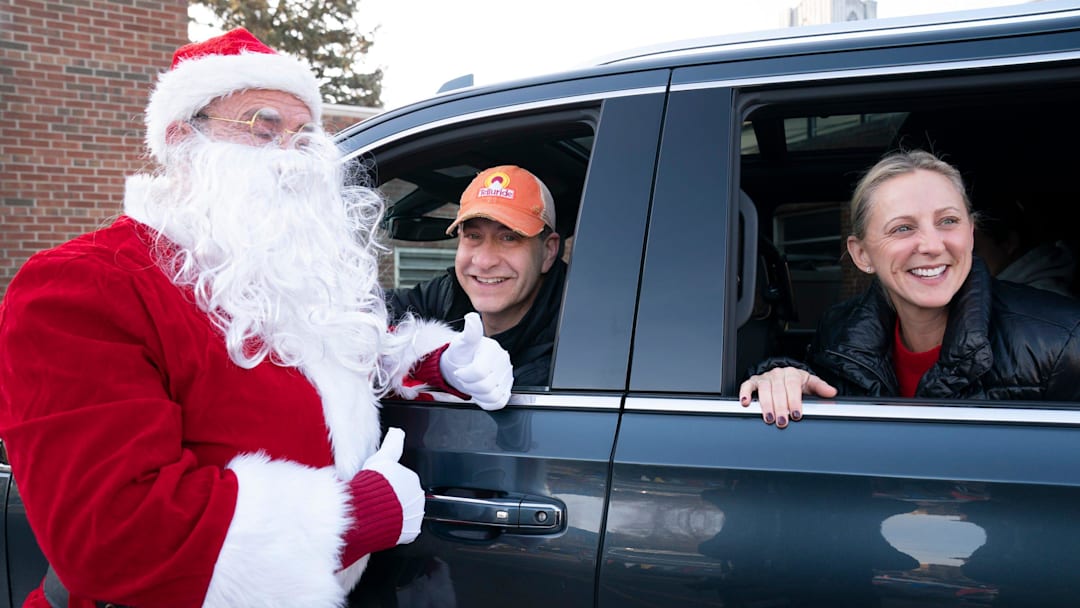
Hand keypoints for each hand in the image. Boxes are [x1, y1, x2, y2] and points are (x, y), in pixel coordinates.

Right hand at [341, 428, 424, 568]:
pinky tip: (385, 525)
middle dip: (394, 500)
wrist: (366, 511)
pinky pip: (406, 531)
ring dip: (396, 515)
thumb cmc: (372, 485)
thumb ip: (392, 443)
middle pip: (406, 498)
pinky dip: (397, 529)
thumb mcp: (381, 458)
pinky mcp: (411, 532)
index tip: (380, 488)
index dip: (389, 485)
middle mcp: (418, 497)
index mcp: (412, 479)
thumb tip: (397, 431)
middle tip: (377, 502)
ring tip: (379, 513)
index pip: (403, 481)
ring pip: (406, 514)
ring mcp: (415, 515)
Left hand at [439, 312, 512, 410]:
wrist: (460, 366)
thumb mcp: (461, 343)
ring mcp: (507, 376)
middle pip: (485, 386)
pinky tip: (480, 392)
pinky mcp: (507, 389)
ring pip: (492, 396)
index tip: (460, 370)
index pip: (479, 371)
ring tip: (472, 383)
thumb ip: (469, 332)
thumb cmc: (461, 354)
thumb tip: (471, 318)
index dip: (465, 375)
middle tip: (465, 377)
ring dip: (477, 393)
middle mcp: (503, 362)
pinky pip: (498, 403)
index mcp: (493, 350)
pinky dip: (486, 401)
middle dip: (469, 384)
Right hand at [738, 367, 836, 428]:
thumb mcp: (810, 383)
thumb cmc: (797, 382)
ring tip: (768, 418)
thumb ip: (820, 388)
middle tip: (782, 421)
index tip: (796, 413)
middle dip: (780, 407)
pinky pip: (747, 385)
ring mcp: (765, 378)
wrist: (784, 376)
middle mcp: (777, 374)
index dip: (794, 400)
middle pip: (778, 390)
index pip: (792, 386)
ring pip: (764, 390)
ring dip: (766, 404)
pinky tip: (745, 403)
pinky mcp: (754, 381)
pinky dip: (745, 393)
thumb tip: (831, 392)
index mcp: (792, 374)